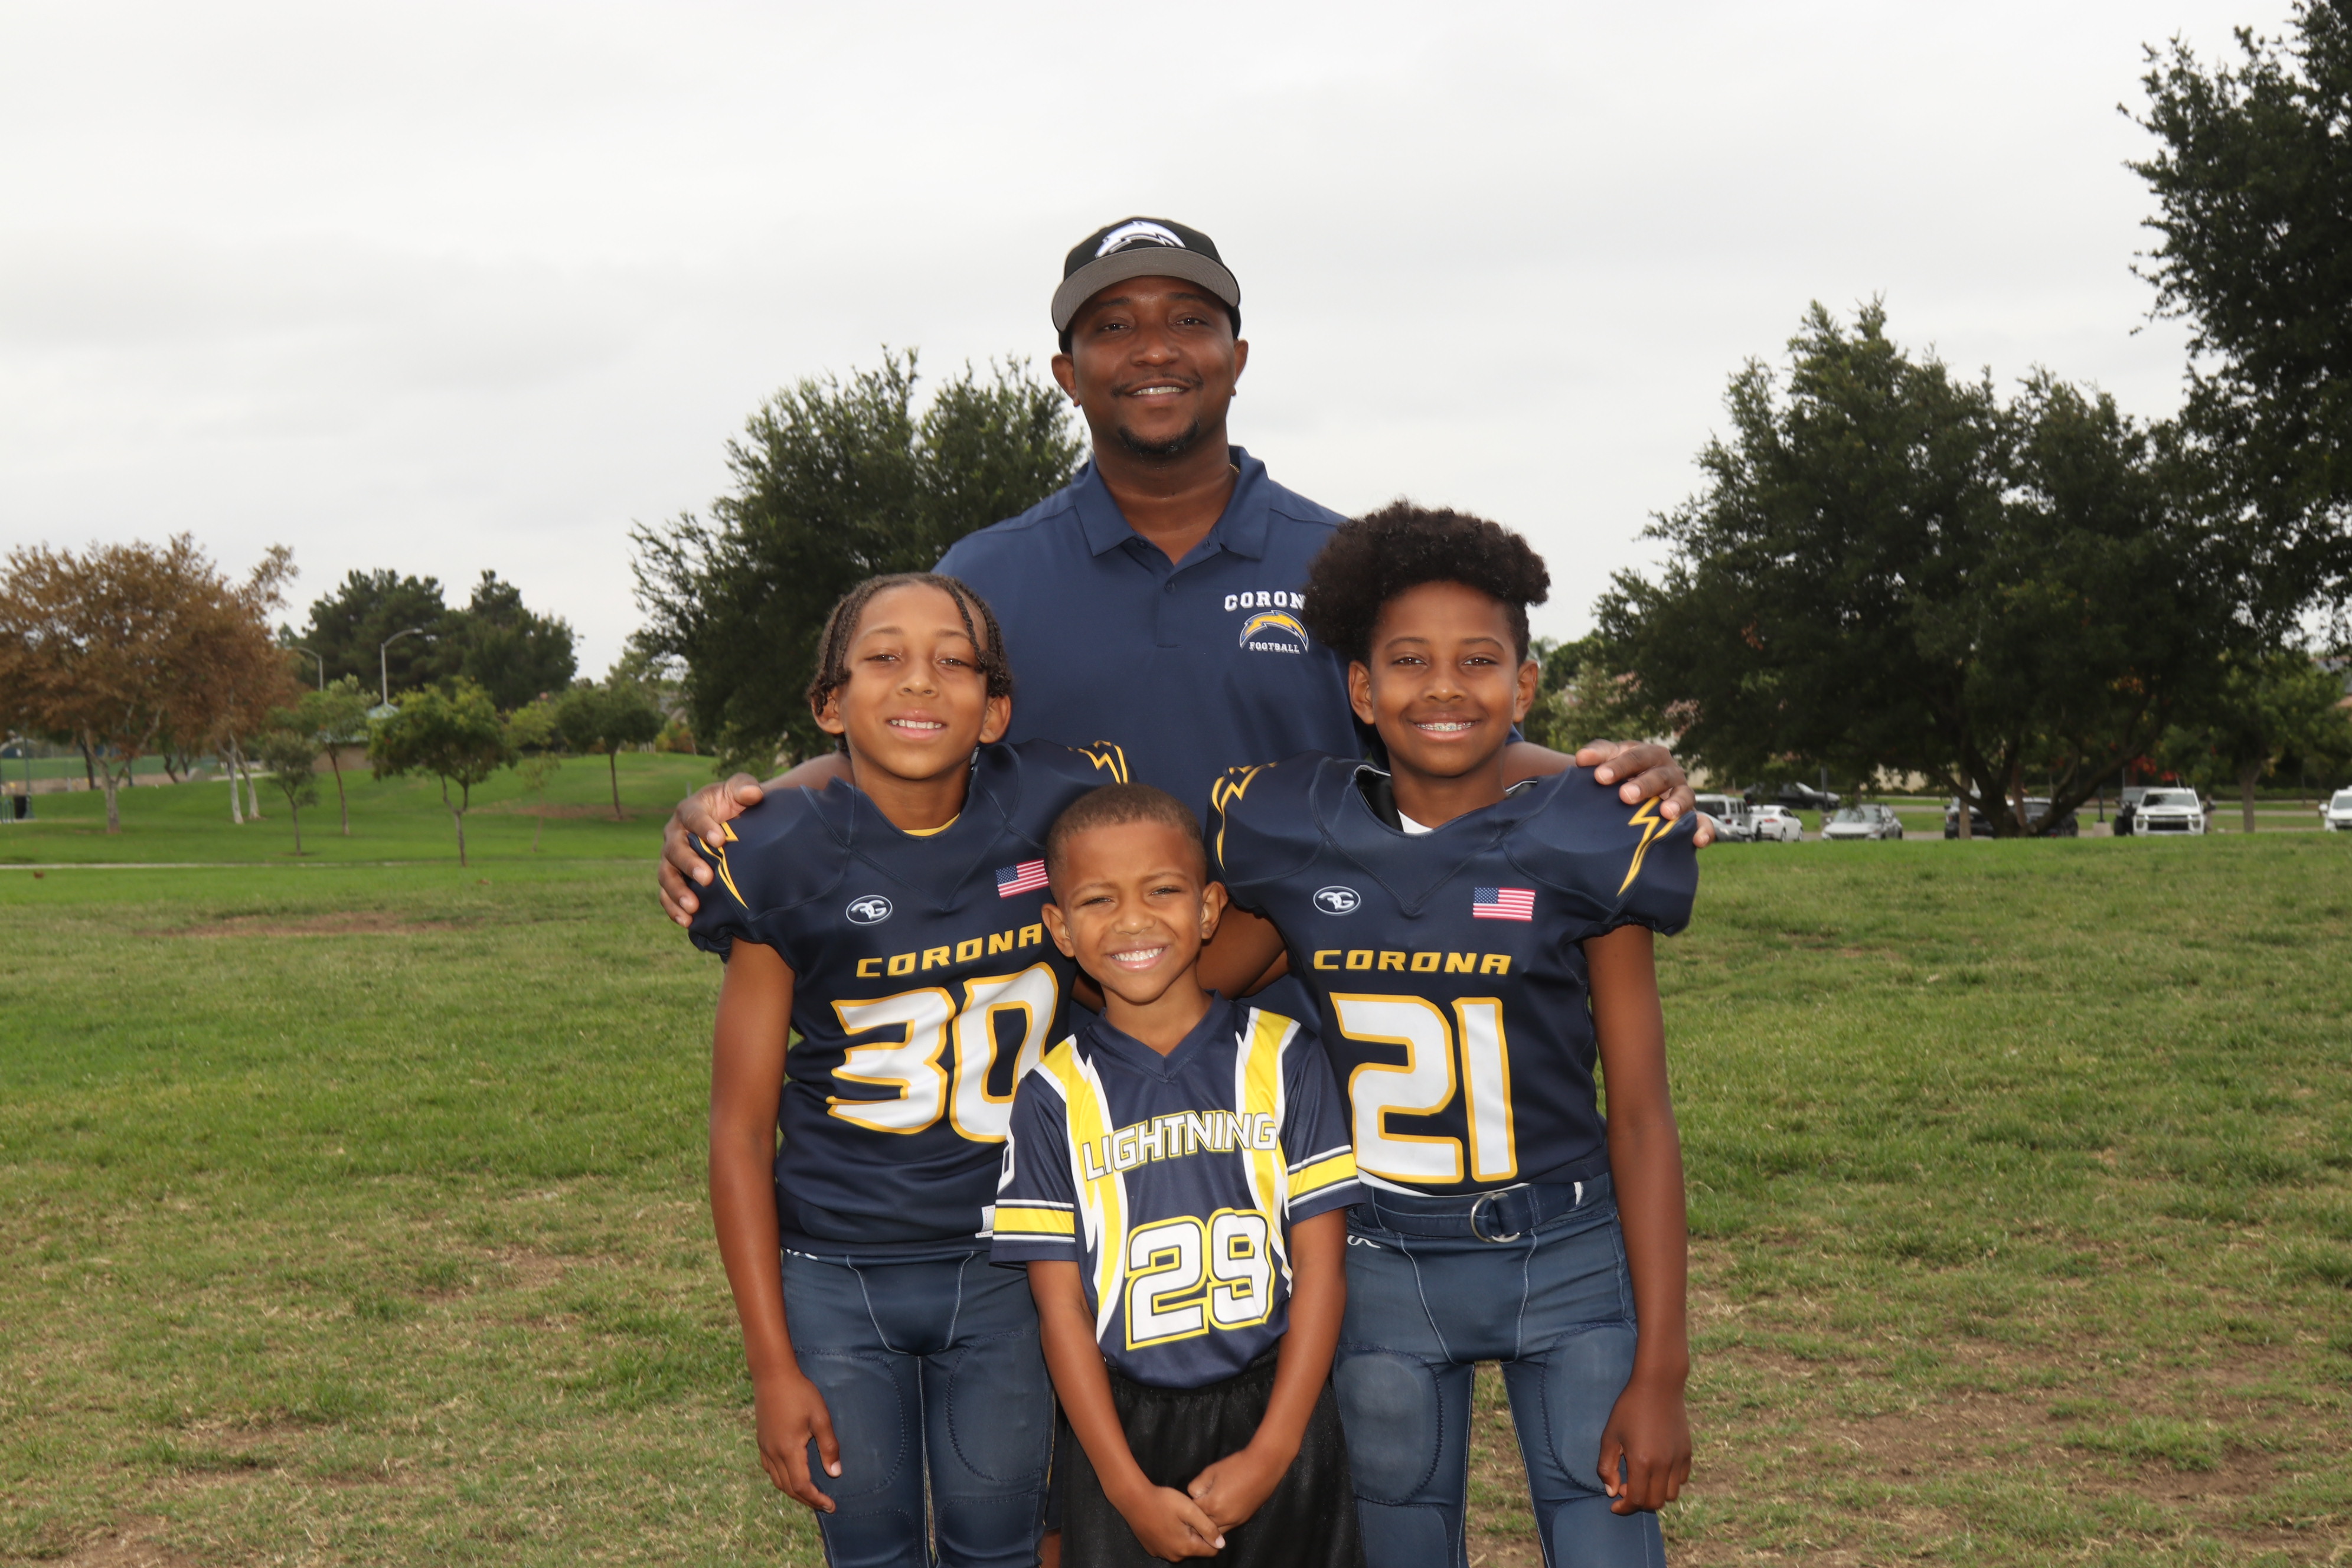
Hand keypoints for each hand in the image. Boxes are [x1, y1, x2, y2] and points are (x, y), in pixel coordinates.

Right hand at [659, 773, 766, 924]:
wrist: (734, 823)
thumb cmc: (736, 804)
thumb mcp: (740, 790)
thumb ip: (745, 787)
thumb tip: (753, 794)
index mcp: (689, 810)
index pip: (692, 816)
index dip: (703, 828)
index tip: (720, 840)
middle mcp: (674, 834)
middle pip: (674, 849)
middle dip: (689, 864)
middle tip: (707, 878)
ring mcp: (671, 858)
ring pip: (666, 875)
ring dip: (678, 892)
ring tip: (693, 907)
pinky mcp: (674, 877)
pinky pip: (666, 895)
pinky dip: (673, 908)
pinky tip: (687, 922)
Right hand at [752, 1369, 842, 1513]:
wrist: (773, 1375)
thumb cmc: (800, 1394)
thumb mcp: (821, 1418)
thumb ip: (829, 1447)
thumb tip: (835, 1474)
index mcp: (789, 1450)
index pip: (801, 1486)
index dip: (816, 1499)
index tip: (830, 1506)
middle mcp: (773, 1453)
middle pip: (788, 1488)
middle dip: (806, 1500)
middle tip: (824, 1505)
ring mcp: (765, 1448)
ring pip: (777, 1481)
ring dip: (793, 1492)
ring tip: (810, 1495)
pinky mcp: (761, 1441)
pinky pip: (769, 1469)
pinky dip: (781, 1479)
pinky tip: (791, 1476)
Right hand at [1110, 1479, 1225, 1559]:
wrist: (1133, 1500)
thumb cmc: (1163, 1501)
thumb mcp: (1190, 1510)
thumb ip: (1208, 1527)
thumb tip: (1221, 1544)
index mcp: (1186, 1547)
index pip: (1211, 1550)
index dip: (1211, 1535)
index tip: (1203, 1520)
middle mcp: (1174, 1556)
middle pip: (1196, 1549)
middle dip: (1197, 1535)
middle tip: (1189, 1515)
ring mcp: (1162, 1553)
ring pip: (1182, 1548)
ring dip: (1184, 1536)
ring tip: (1176, 1517)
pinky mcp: (1152, 1549)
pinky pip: (1169, 1546)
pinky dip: (1171, 1537)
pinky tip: (1165, 1521)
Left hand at [1187, 1442, 1288, 1530]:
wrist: (1263, 1467)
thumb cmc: (1236, 1466)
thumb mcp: (1210, 1471)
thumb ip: (1197, 1486)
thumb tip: (1194, 1496)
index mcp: (1212, 1505)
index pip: (1192, 1512)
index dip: (1188, 1505)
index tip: (1186, 1501)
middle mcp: (1223, 1518)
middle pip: (1202, 1526)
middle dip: (1196, 1518)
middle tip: (1192, 1510)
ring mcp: (1235, 1521)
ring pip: (1214, 1532)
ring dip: (1208, 1525)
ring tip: (1205, 1514)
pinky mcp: (1243, 1520)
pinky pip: (1227, 1529)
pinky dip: (1220, 1524)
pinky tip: (1218, 1514)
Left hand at [1576, 741, 1711, 848]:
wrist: (1630, 791)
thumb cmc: (1617, 775)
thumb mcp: (1607, 762)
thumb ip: (1596, 757)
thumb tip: (1582, 758)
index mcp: (1648, 755)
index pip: (1635, 756)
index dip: (1619, 766)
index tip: (1599, 777)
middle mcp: (1668, 772)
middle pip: (1660, 776)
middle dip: (1644, 785)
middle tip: (1625, 796)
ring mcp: (1681, 793)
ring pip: (1685, 795)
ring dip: (1677, 804)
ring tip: (1666, 813)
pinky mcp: (1690, 816)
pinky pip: (1702, 822)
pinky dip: (1704, 830)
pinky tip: (1698, 840)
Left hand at [1595, 1371, 1690, 1514]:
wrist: (1658, 1386)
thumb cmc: (1629, 1408)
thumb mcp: (1610, 1435)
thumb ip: (1607, 1466)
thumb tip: (1611, 1491)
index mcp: (1642, 1462)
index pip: (1636, 1501)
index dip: (1624, 1508)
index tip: (1614, 1504)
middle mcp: (1663, 1465)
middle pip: (1655, 1502)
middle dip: (1639, 1502)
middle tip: (1626, 1488)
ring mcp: (1678, 1459)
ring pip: (1671, 1495)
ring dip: (1655, 1494)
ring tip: (1642, 1479)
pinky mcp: (1687, 1452)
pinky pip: (1681, 1479)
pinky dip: (1669, 1482)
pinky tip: (1657, 1468)